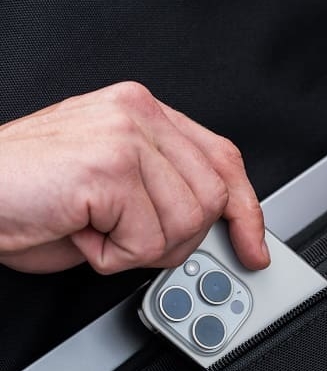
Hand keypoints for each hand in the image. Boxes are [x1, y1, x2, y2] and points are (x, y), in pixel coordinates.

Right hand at [0, 82, 268, 273]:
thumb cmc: (28, 196)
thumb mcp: (111, 191)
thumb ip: (162, 193)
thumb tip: (209, 228)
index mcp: (142, 113)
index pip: (222, 158)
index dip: (245, 209)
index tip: (253, 245)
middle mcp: (138, 113)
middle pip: (211, 197)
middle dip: (174, 240)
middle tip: (127, 240)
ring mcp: (124, 135)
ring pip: (186, 221)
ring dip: (139, 249)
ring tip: (96, 231)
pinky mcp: (109, 166)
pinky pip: (148, 239)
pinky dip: (113, 257)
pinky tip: (82, 234)